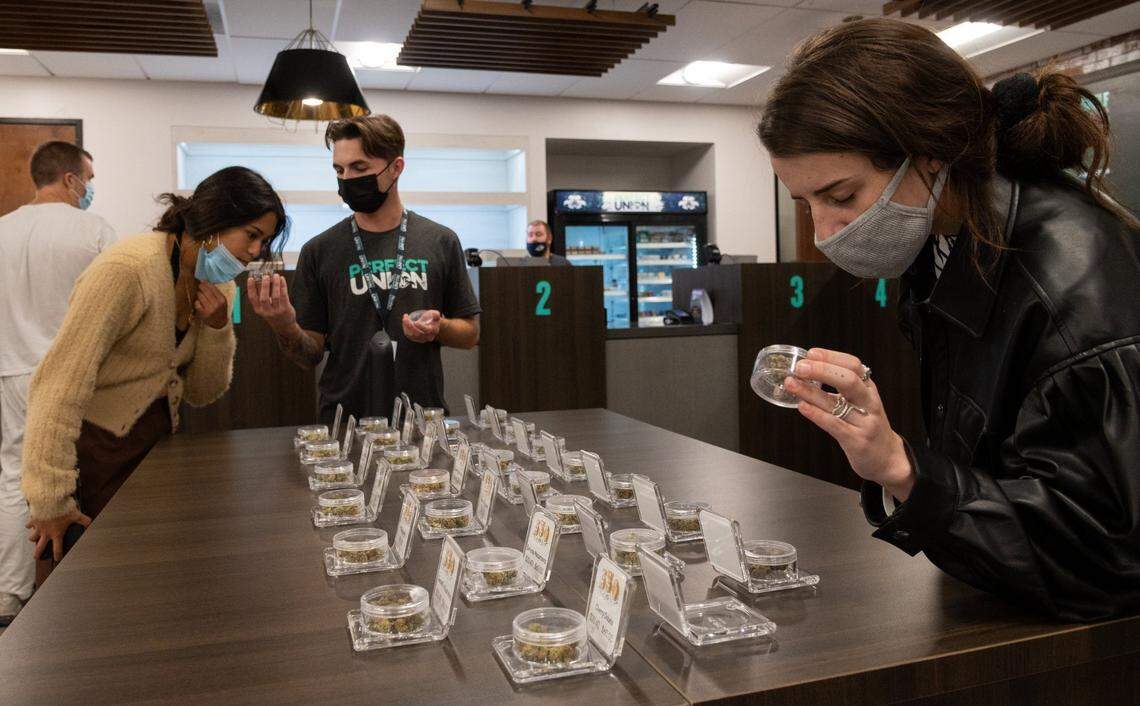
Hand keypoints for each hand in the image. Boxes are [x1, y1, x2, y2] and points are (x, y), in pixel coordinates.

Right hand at [26, 507, 91, 562]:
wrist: (50, 501)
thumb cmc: (63, 509)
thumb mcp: (76, 515)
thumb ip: (84, 520)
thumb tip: (91, 523)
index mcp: (57, 534)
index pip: (57, 548)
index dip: (58, 555)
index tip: (57, 559)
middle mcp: (46, 533)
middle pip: (40, 547)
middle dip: (37, 553)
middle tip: (36, 557)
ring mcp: (38, 528)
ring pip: (32, 537)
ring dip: (33, 538)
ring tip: (33, 539)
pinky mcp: (32, 521)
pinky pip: (28, 525)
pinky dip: (29, 525)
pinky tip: (29, 524)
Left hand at [194, 281, 229, 328]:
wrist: (220, 323)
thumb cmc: (220, 310)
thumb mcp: (222, 301)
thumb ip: (216, 293)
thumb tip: (206, 282)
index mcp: (222, 300)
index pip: (213, 288)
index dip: (206, 283)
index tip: (203, 281)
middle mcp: (216, 304)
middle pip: (206, 291)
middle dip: (201, 287)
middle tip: (199, 285)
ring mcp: (210, 309)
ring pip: (201, 296)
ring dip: (199, 294)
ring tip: (199, 294)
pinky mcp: (203, 313)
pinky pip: (197, 303)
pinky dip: (197, 302)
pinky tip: (199, 302)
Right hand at [248, 274, 296, 331]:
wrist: (284, 326)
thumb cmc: (273, 314)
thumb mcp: (264, 308)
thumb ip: (261, 296)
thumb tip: (260, 280)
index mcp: (258, 310)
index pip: (252, 298)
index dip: (250, 288)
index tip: (250, 278)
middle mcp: (266, 311)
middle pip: (264, 298)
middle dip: (264, 286)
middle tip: (266, 276)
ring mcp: (276, 311)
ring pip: (275, 296)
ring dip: (275, 284)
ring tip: (275, 275)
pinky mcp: (285, 309)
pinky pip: (284, 296)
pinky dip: (283, 286)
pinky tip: (282, 279)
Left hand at [402, 310, 440, 342]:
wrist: (430, 326)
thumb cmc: (432, 319)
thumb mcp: (435, 315)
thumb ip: (435, 314)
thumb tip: (435, 314)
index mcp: (433, 331)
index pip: (427, 330)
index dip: (421, 327)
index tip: (415, 322)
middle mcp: (427, 337)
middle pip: (417, 334)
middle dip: (410, 326)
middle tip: (405, 318)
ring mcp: (420, 339)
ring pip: (411, 335)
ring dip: (406, 326)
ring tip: (405, 318)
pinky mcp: (414, 339)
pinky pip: (408, 334)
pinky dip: (405, 327)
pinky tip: (405, 321)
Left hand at [783, 348, 914, 499]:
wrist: (887, 458)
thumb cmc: (867, 425)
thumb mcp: (860, 401)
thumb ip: (840, 387)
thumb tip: (807, 371)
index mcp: (868, 389)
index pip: (854, 365)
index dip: (832, 357)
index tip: (811, 353)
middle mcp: (869, 403)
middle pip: (849, 380)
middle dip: (823, 370)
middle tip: (800, 367)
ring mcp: (864, 422)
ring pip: (837, 403)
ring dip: (811, 392)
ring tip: (792, 384)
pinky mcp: (856, 441)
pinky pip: (834, 425)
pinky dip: (816, 414)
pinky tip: (802, 407)